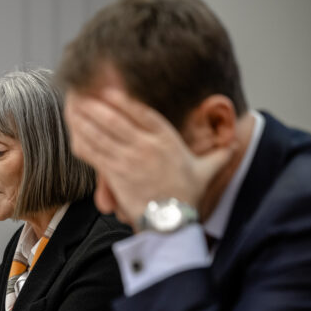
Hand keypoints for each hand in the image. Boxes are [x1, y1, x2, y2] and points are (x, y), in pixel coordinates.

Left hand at [65, 88, 234, 227]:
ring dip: (85, 116)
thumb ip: (220, 152)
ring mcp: (128, 160)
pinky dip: (82, 138)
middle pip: (116, 118)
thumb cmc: (187, 197)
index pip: (142, 112)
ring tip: (72, 102)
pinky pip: (93, 152)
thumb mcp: (207, 171)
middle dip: (97, 103)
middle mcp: (146, 147)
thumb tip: (238, 138)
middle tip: (82, 89)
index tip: (110, 86)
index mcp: (166, 140)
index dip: (124, 98)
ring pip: (101, 132)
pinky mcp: (115, 175)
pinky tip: (73, 128)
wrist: (172, 224)